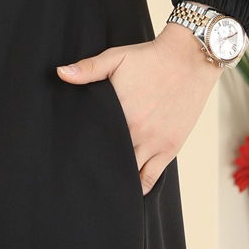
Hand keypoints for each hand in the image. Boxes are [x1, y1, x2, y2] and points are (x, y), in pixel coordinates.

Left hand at [56, 23, 220, 193]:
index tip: (72, 153)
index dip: (81, 148)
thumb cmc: (150, 58)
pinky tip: (127, 190)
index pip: (93, 139)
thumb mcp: (116, 57)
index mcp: (119, 111)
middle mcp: (135, 131)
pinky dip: (138, 186)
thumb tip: (60, 73)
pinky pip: (151, 177)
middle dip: (97, 165)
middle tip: (82, 172)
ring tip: (101, 183)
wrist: (188, 59)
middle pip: (109, 158)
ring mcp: (153, 143)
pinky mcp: (170, 148)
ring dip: (116, 178)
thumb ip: (88, 68)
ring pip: (129, 173)